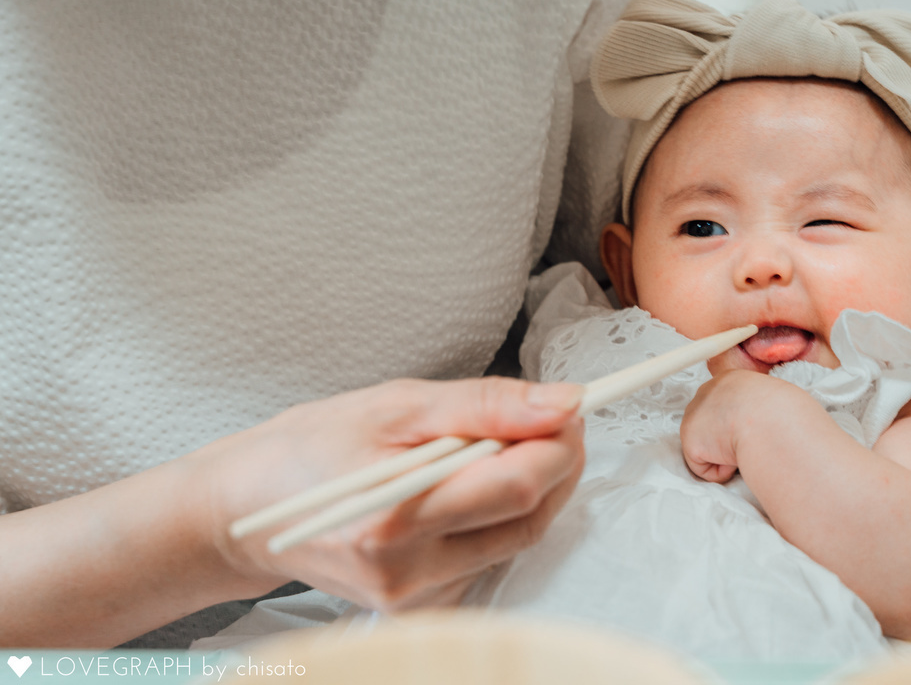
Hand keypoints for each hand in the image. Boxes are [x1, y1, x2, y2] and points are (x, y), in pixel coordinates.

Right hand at [195, 377, 584, 611]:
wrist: (245, 511)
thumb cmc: (309, 447)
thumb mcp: (396, 406)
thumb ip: (484, 407)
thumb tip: (561, 403)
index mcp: (396, 518)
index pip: (517, 486)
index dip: (559, 443)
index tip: (570, 404)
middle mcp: (408, 571)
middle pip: (528, 519)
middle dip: (556, 463)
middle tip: (552, 417)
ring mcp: (413, 595)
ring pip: (514, 538)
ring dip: (531, 486)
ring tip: (508, 441)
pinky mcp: (416, 602)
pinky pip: (486, 553)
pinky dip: (499, 512)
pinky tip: (477, 480)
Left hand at [681, 369, 800, 483]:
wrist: (771, 421)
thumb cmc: (784, 415)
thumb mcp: (776, 401)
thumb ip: (761, 409)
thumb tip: (768, 424)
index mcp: (730, 380)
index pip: (724, 404)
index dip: (735, 422)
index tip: (750, 430)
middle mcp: (707, 392)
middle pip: (709, 423)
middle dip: (725, 438)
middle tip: (750, 442)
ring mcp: (694, 414)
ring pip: (708, 446)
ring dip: (726, 454)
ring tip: (747, 446)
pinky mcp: (689, 439)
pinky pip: (705, 468)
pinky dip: (722, 470)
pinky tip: (737, 457)